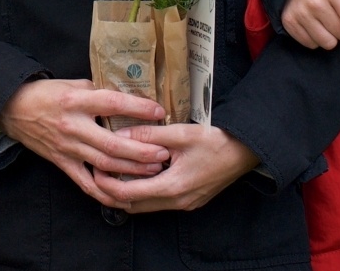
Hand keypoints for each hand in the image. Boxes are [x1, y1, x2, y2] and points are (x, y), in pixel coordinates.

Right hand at [0, 79, 168, 205]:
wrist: (15, 109)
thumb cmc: (47, 93)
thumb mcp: (74, 84)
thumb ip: (99, 93)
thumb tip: (128, 100)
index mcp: (77, 101)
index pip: (112, 105)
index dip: (137, 109)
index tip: (159, 112)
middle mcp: (73, 126)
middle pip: (112, 144)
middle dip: (141, 151)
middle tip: (164, 153)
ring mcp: (68, 148)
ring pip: (104, 165)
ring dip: (131, 170)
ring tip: (155, 170)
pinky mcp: (62, 163)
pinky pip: (86, 183)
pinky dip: (106, 193)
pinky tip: (125, 197)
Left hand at [92, 124, 259, 212]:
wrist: (246, 152)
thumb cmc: (216, 141)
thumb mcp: (180, 133)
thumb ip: (148, 135)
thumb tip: (120, 134)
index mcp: (171, 187)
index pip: (127, 195)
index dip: (105, 184)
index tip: (93, 169)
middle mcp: (176, 201)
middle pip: (132, 205)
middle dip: (111, 192)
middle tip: (97, 171)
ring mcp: (183, 203)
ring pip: (144, 206)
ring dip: (126, 193)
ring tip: (112, 172)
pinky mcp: (188, 200)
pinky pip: (157, 202)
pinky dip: (142, 192)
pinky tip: (136, 174)